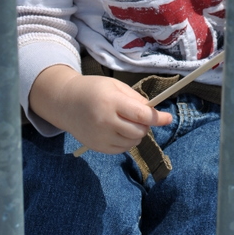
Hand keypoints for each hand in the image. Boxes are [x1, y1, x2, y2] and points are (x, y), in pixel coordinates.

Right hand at [29, 66, 171, 153]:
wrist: (65, 102)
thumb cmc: (93, 89)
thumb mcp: (114, 85)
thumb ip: (135, 98)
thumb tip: (152, 111)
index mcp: (111, 102)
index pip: (141, 115)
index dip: (158, 118)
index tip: (168, 118)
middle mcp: (105, 121)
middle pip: (139, 131)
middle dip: (146, 124)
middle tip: (141, 116)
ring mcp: (100, 136)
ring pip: (132, 142)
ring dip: (137, 133)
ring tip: (128, 121)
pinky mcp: (97, 147)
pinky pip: (122, 149)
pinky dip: (126, 141)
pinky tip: (119, 130)